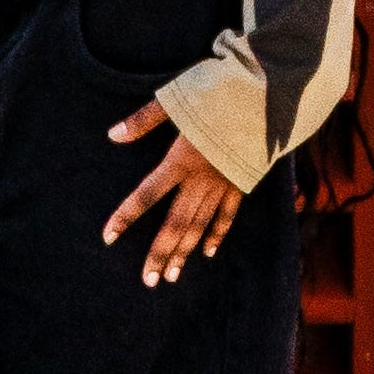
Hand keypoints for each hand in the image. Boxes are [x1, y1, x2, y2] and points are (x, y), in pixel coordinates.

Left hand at [101, 100, 240, 286]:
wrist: (266, 95)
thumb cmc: (217, 92)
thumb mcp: (175, 99)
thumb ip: (143, 120)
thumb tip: (113, 135)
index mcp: (180, 160)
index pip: (146, 195)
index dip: (125, 216)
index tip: (107, 237)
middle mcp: (200, 179)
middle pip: (176, 224)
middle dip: (161, 253)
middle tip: (149, 281)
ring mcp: (223, 184)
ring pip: (201, 226)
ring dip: (184, 252)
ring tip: (172, 276)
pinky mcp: (241, 182)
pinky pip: (228, 215)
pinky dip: (217, 234)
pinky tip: (208, 253)